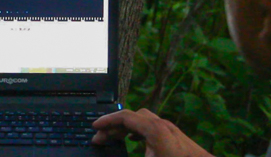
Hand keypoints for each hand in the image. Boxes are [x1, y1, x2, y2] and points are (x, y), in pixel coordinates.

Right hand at [92, 109, 213, 156]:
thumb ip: (127, 156)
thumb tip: (110, 156)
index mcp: (154, 129)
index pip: (125, 117)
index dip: (107, 121)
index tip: (95, 127)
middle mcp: (162, 125)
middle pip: (133, 117)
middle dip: (114, 125)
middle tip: (101, 138)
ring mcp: (170, 130)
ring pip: (143, 120)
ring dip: (126, 127)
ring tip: (114, 138)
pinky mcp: (175, 138)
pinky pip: (151, 127)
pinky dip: (137, 130)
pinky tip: (134, 140)